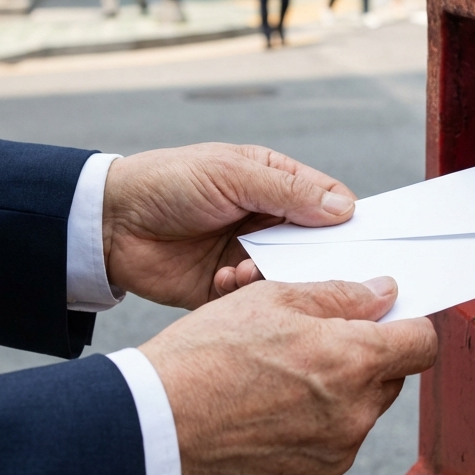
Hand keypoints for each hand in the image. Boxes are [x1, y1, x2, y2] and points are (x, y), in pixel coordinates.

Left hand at [101, 143, 355, 308]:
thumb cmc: (168, 182)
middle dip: (319, 260)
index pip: (330, 203)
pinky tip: (222, 280)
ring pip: (289, 277)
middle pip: (318, 247)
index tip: (366, 244)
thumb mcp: (231, 174)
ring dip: (273, 277)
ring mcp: (250, 255)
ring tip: (244, 270)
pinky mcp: (227, 288)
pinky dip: (244, 293)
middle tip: (316, 271)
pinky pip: (255, 300)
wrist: (108, 222)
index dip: (351, 222)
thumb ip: (287, 192)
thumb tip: (345, 209)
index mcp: (276, 185)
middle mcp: (269, 222)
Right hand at [140, 277, 437, 474]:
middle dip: (364, 359)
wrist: (154, 424)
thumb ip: (340, 295)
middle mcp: (354, 414)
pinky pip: (331, 449)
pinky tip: (268, 416)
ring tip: (277, 382)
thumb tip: (384, 294)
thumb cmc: (205, 355)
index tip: (387, 322)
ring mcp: (334, 456)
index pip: (423, 343)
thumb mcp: (271, 299)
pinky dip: (312, 432)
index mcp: (352, 361)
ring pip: (359, 415)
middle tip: (311, 345)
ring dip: (336, 396)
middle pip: (391, 379)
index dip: (407, 326)